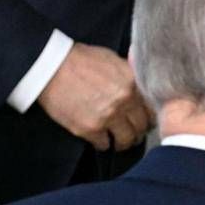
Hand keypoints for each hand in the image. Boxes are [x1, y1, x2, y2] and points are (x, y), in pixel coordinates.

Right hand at [37, 43, 153, 151]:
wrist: (51, 68)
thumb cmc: (79, 61)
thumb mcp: (112, 59)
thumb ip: (129, 75)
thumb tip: (140, 85)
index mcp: (132, 82)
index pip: (152, 108)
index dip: (149, 116)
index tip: (144, 119)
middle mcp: (124, 101)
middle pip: (141, 126)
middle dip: (138, 130)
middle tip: (132, 132)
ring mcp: (108, 116)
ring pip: (126, 140)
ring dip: (123, 141)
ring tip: (119, 140)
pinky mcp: (90, 129)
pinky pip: (104, 145)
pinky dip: (103, 143)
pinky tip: (99, 138)